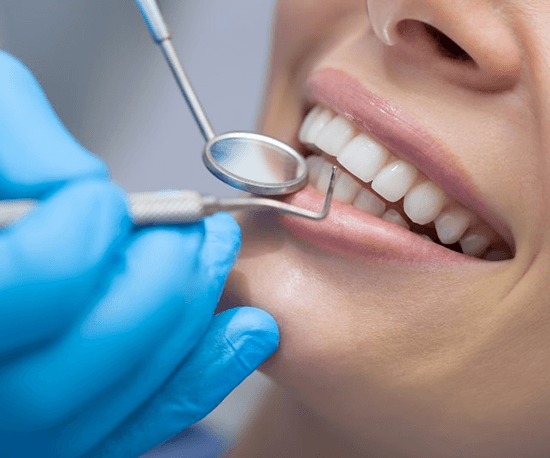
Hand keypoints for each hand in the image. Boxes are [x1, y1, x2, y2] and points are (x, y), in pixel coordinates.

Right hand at [0, 51, 277, 457]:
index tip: (105, 201)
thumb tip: (82, 181)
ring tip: (219, 254)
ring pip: (118, 398)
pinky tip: (252, 329)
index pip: (30, 284)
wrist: (5, 243)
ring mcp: (25, 419)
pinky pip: (141, 423)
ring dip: (191, 319)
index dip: (84, 235)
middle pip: (87, 355)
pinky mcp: (72, 425)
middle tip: (192, 230)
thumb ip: (21, 144)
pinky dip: (203, 376)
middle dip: (161, 283)